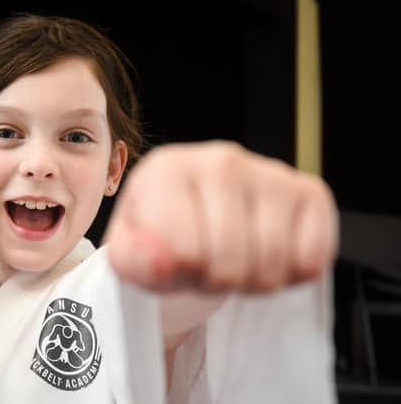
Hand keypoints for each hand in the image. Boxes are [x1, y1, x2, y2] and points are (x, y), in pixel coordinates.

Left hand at [104, 141, 338, 292]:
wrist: (200, 222)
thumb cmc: (162, 236)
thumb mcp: (130, 253)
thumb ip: (132, 259)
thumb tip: (162, 261)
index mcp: (167, 169)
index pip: (183, 251)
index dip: (180, 275)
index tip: (174, 260)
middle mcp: (220, 160)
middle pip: (229, 262)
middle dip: (216, 281)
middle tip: (206, 266)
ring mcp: (269, 172)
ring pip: (271, 264)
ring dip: (251, 282)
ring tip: (234, 260)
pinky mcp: (310, 191)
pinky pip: (312, 260)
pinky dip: (291, 274)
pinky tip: (268, 252)